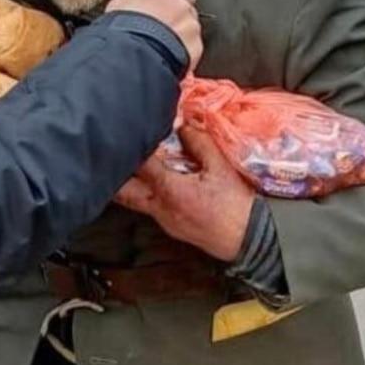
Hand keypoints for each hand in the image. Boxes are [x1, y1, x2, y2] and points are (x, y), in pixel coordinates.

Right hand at [106, 0, 201, 70]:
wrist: (131, 50)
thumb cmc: (125, 26)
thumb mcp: (120, 4)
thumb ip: (135, 0)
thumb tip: (133, 3)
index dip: (171, 5)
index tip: (164, 13)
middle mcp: (184, 8)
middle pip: (187, 15)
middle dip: (175, 24)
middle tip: (158, 35)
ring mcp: (191, 29)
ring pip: (190, 35)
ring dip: (179, 41)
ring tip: (159, 51)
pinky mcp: (195, 50)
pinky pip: (191, 53)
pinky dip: (182, 57)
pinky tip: (165, 60)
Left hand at [113, 126, 254, 262]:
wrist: (251, 239)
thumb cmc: (237, 206)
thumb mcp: (221, 168)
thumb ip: (200, 143)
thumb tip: (185, 126)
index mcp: (170, 191)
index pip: (140, 166)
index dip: (132, 148)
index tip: (128, 135)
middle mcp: (161, 208)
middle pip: (123, 192)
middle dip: (115, 174)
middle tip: (113, 157)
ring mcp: (164, 221)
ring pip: (135, 202)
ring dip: (130, 186)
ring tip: (132, 168)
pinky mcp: (172, 228)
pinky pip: (151, 209)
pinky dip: (148, 195)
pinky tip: (157, 185)